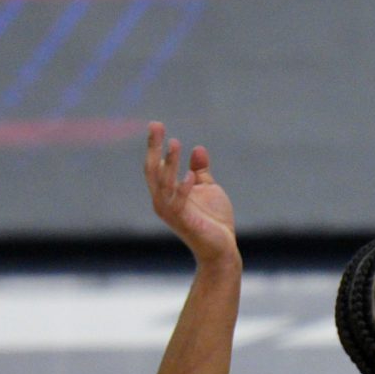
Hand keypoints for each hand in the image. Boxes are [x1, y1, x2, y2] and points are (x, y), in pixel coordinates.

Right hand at [143, 122, 236, 262]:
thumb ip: (200, 170)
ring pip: (164, 183)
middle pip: (153, 170)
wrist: (221, 248)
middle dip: (153, 147)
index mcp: (166, 192)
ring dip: (170, 163)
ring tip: (175, 143)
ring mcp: (171, 212)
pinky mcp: (184, 221)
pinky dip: (183, 189)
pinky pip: (179, 203)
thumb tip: (197, 148)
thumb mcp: (207, 189)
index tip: (157, 125)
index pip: (155, 165)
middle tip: (155, 125)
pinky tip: (190, 175)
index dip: (154, 145)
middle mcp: (162, 201)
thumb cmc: (213, 220)